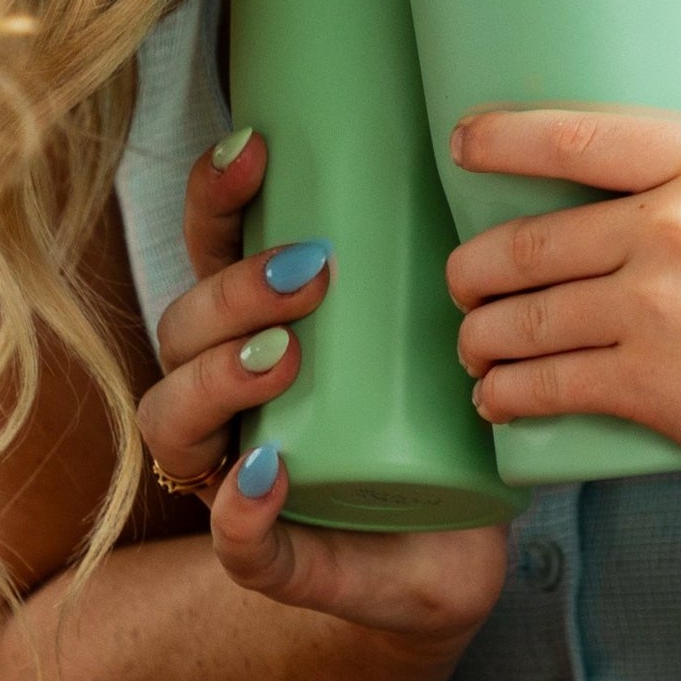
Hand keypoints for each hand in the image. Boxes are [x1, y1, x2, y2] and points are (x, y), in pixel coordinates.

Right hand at [137, 132, 506, 649]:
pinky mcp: (275, 552)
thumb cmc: (444, 405)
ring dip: (218, 381)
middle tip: (312, 271)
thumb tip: (503, 129)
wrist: (460, 538)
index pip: (213, 246)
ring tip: (284, 358)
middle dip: (234, 291)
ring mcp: (238, 472)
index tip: (256, 147)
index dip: (217, 196)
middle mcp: (230, 390)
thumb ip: (452, 235)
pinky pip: (234, 540)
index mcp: (262, 319)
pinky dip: (239, 509)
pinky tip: (266, 474)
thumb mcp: (441, 309)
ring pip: (176, 422)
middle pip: (183, 326)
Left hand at [447, 58, 680, 484]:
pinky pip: (543, 384)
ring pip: (522, 318)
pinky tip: (493, 392)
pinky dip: (502, 391)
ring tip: (476, 338)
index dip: (504, 138)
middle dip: (474, 265)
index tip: (464, 141)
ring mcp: (653, 310)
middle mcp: (671, 231)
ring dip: (478, 332)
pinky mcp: (646, 384)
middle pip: (530, 243)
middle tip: (467, 277)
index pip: (579, 137)